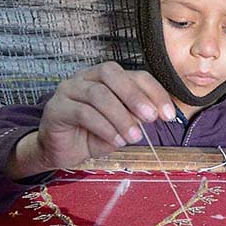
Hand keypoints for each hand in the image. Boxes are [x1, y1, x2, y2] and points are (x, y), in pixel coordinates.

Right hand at [6, 62, 174, 178]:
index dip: (154, 92)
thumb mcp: (121, 127)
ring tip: (134, 137)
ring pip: (98, 94)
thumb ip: (134, 118)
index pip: (134, 75)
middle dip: (135, 95)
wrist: (61, 151)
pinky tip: (116, 140)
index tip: (169, 115)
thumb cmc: (92, 135)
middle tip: (151, 118)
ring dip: (121, 116)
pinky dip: (104, 127)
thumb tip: (152, 115)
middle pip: (111, 73)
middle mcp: (86, 77)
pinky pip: (83, 113)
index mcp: (106, 78)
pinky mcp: (57, 108)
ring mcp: (69, 90)